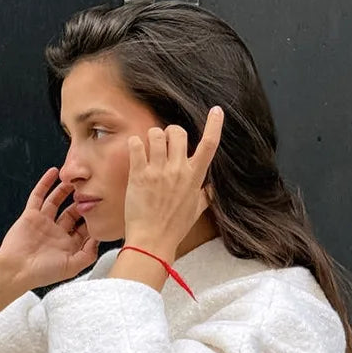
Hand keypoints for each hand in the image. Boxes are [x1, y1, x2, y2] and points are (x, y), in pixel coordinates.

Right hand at [0, 168, 98, 288]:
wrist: (16, 270)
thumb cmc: (42, 272)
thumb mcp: (72, 267)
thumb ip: (88, 254)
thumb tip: (98, 238)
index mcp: (67, 246)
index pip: (84, 230)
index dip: (93, 220)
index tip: (104, 208)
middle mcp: (56, 233)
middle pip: (72, 213)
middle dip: (81, 202)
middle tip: (92, 189)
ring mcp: (43, 222)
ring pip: (56, 201)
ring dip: (65, 190)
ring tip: (75, 179)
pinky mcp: (30, 215)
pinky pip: (38, 196)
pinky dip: (45, 183)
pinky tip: (53, 172)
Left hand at [123, 106, 223, 254]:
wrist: (153, 241)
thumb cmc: (174, 228)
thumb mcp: (196, 211)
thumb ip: (206, 195)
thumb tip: (213, 189)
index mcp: (195, 177)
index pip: (210, 145)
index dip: (215, 125)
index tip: (217, 111)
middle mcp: (178, 170)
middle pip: (178, 131)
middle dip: (171, 133)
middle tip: (165, 143)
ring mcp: (158, 171)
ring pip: (156, 134)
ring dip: (152, 137)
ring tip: (149, 148)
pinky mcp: (139, 174)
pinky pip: (136, 145)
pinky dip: (135, 143)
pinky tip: (135, 151)